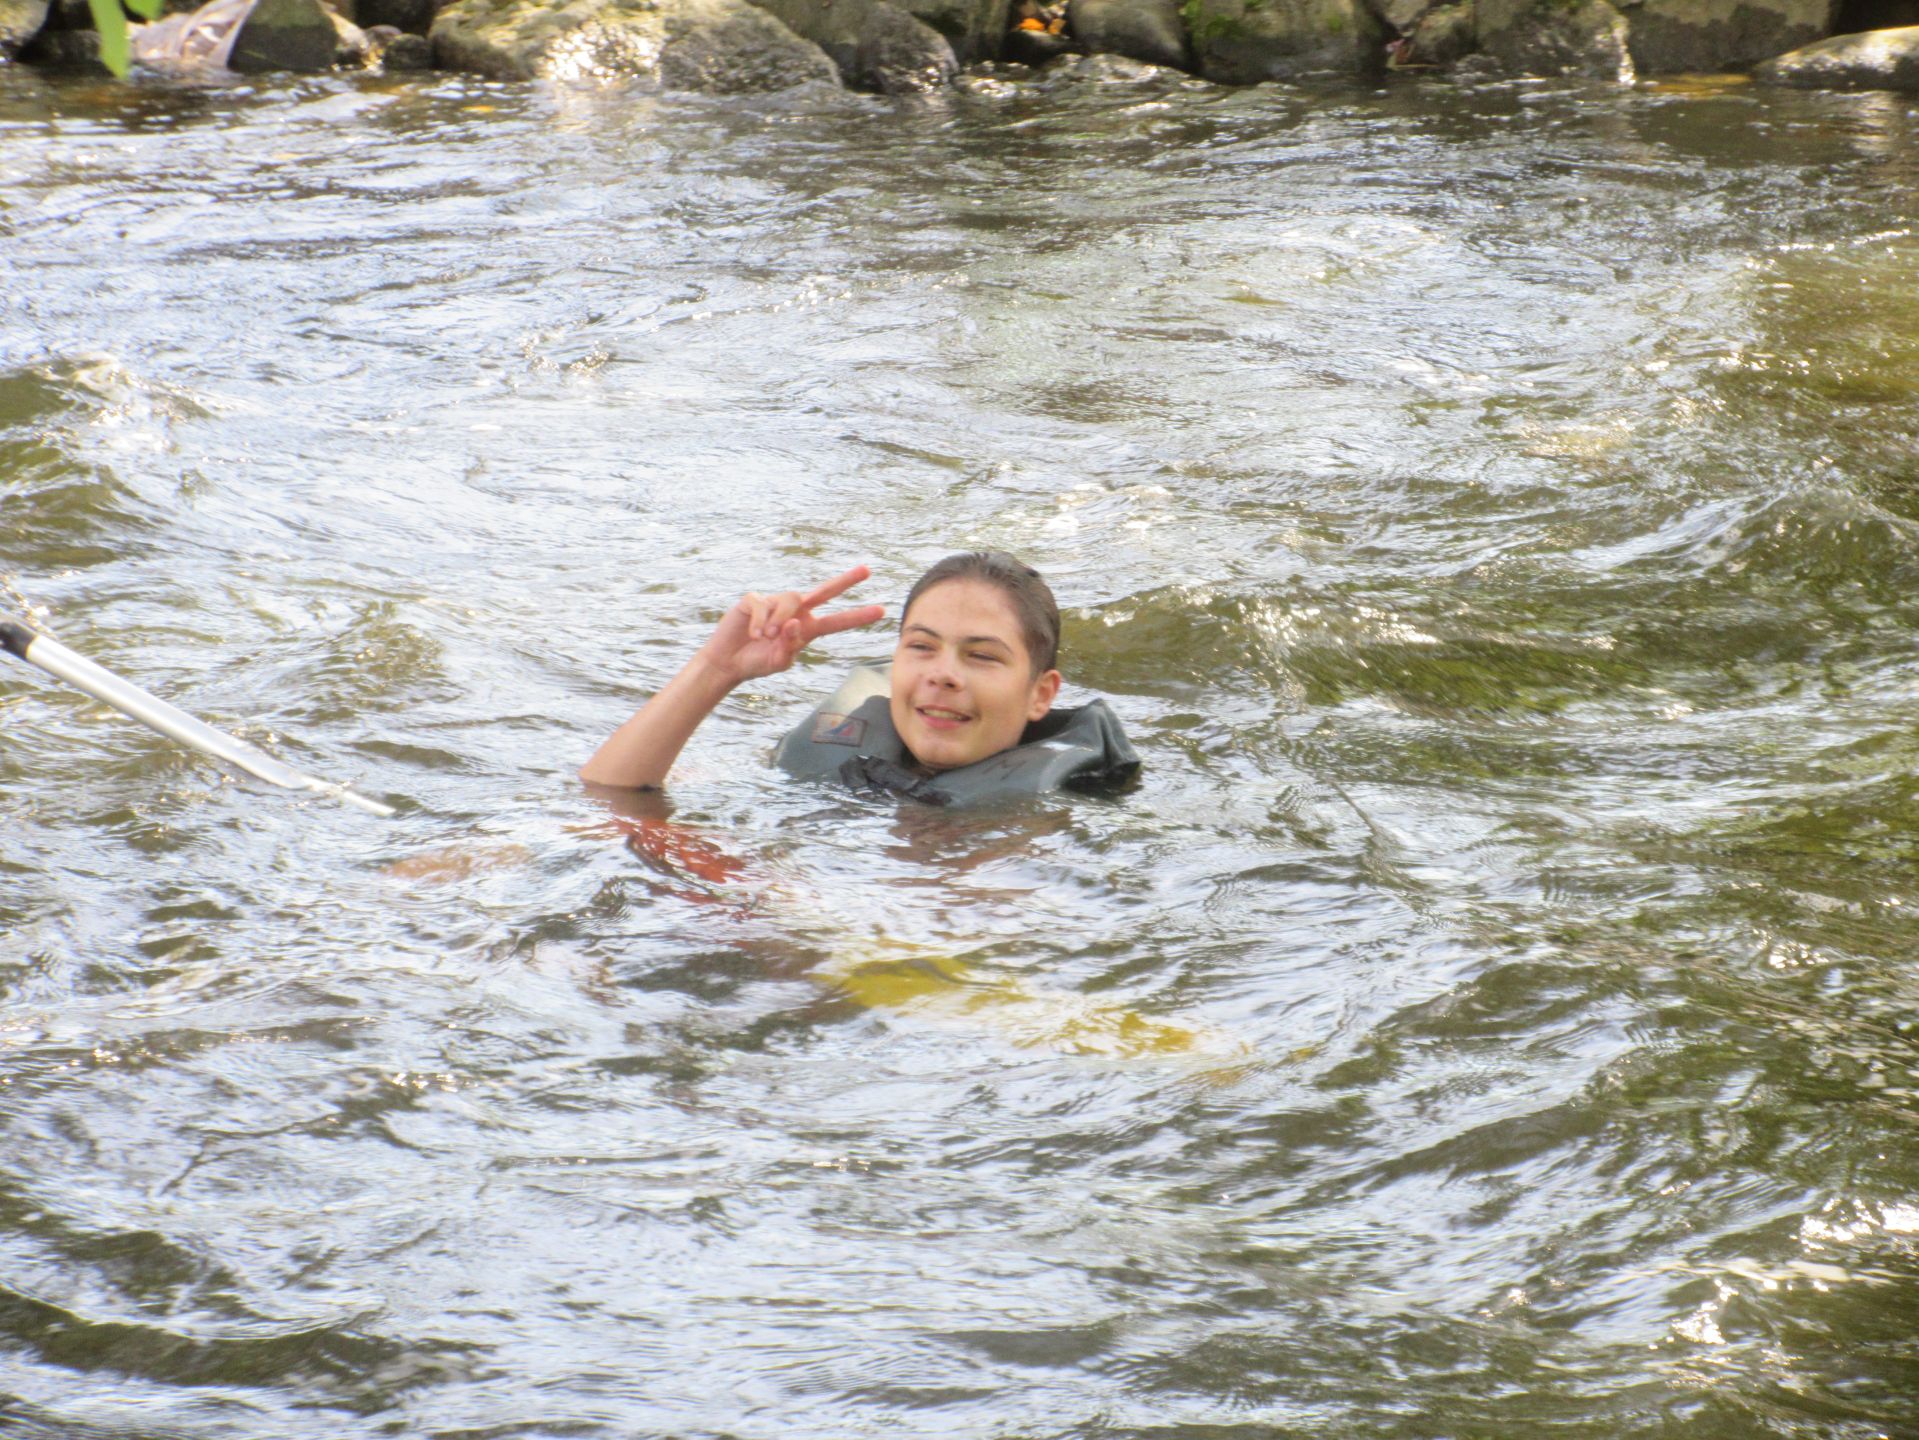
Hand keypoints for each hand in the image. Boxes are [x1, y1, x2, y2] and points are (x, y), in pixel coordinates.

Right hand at [695, 565, 885, 686]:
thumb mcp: (779, 661)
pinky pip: (764, 605)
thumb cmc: (757, 662)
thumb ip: (791, 644)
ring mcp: (775, 602)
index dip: (857, 616)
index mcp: (807, 628)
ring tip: (766, 637)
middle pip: (824, 591)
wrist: (728, 663)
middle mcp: (796, 612)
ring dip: (780, 620)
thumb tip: (795, 622)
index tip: (881, 611)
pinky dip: (760, 622)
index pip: (836, 621)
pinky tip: (754, 634)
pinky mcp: (755, 599)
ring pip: (790, 600)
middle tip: (868, 571)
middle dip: (846, 581)